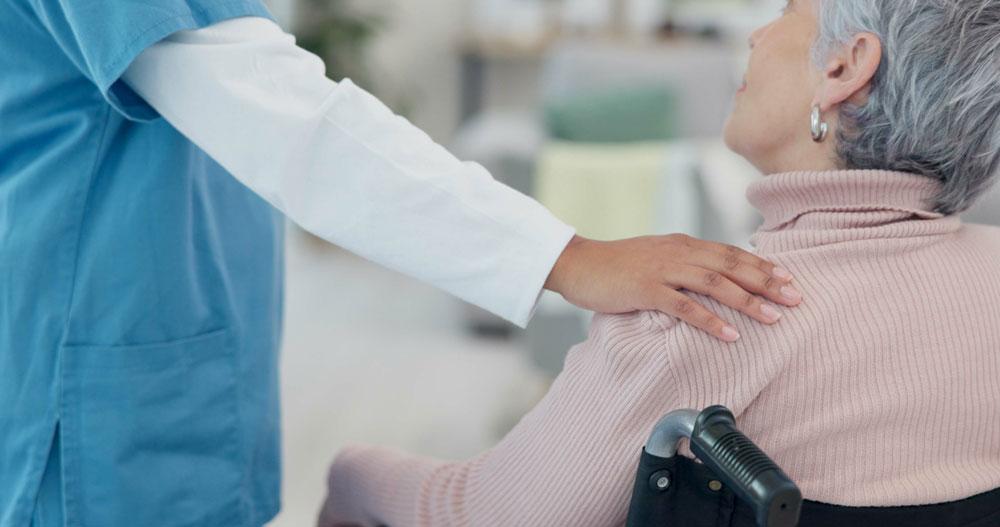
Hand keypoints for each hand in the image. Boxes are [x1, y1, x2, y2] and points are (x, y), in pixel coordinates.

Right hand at [544, 235, 801, 341]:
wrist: (578, 263)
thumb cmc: (616, 266)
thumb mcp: (656, 259)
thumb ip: (683, 266)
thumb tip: (712, 281)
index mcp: (683, 244)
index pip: (732, 253)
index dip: (763, 265)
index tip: (790, 279)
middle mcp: (679, 253)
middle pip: (732, 265)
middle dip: (767, 282)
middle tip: (796, 298)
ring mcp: (662, 270)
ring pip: (715, 283)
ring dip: (747, 301)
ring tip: (773, 317)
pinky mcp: (646, 289)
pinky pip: (684, 306)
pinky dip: (710, 320)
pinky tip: (730, 334)